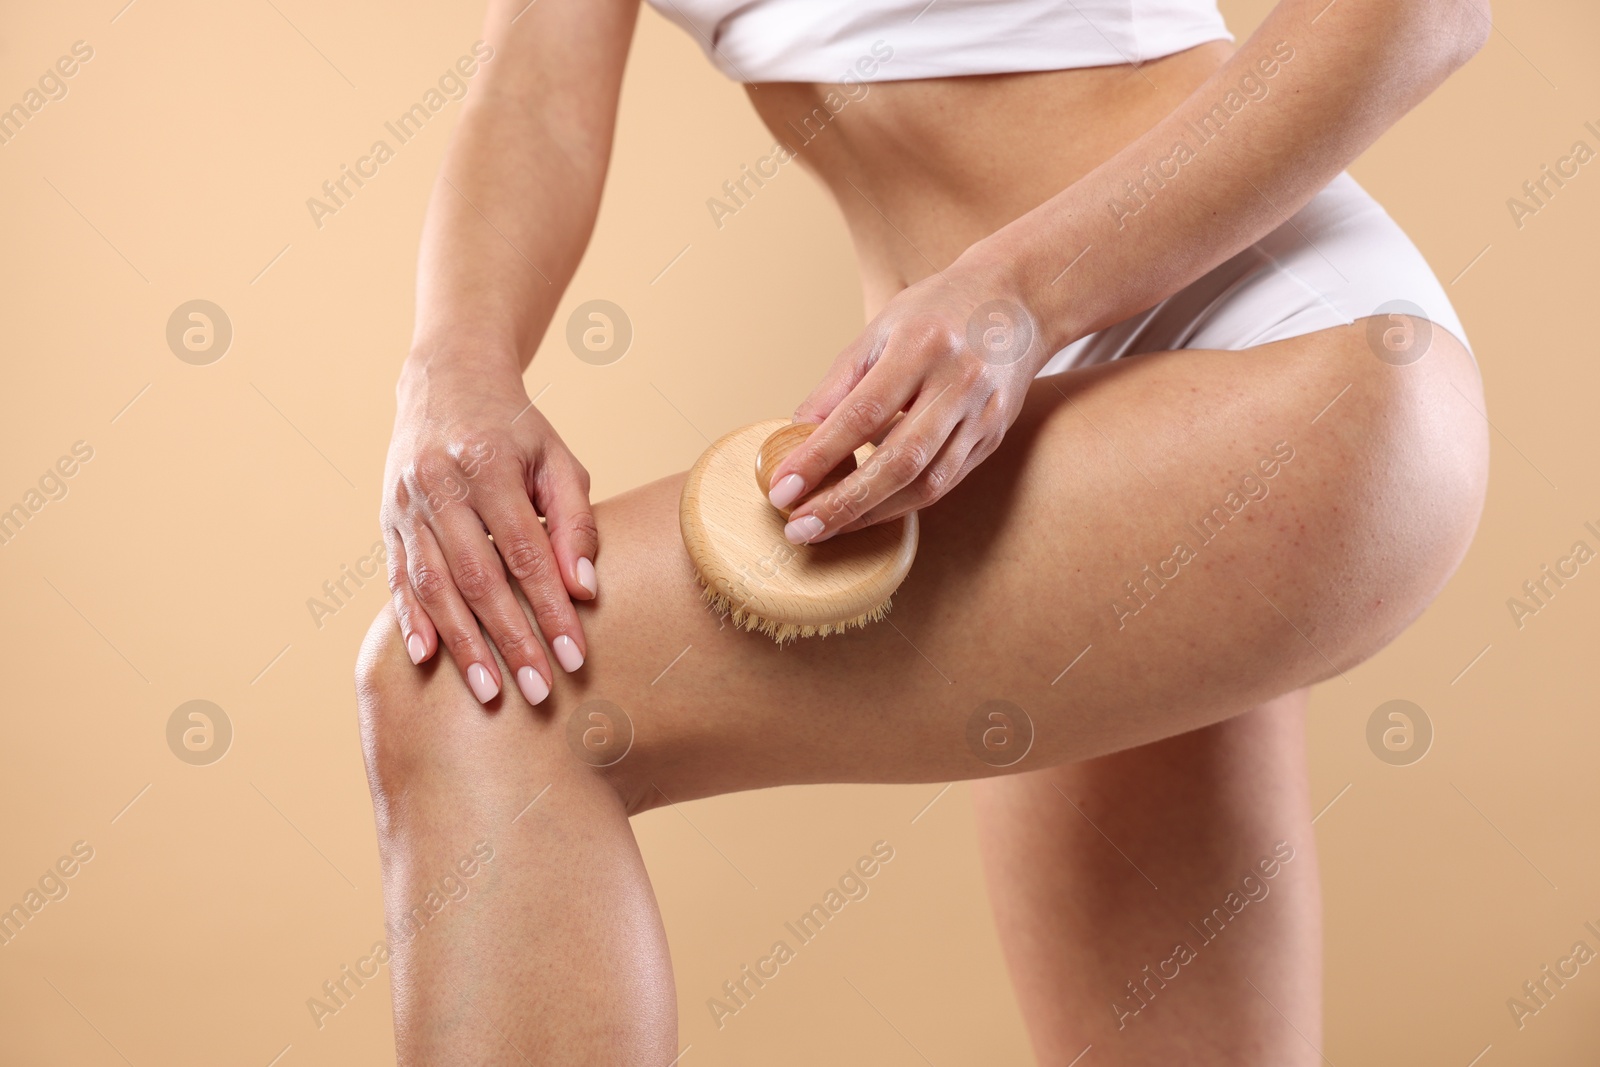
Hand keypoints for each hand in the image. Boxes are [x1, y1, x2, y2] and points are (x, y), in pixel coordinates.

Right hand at [382, 359, 596, 704]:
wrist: (446, 381)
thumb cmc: (515, 429)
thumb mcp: (557, 459)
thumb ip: (574, 522)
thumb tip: (584, 590)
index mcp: (488, 464)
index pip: (525, 552)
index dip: (549, 608)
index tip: (574, 656)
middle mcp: (440, 485)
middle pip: (478, 578)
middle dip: (509, 640)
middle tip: (537, 692)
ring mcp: (406, 504)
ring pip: (434, 585)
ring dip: (462, 643)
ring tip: (489, 692)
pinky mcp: (387, 519)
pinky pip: (397, 577)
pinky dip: (411, 620)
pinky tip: (427, 660)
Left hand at [765, 258, 1047, 542]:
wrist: (1016, 301)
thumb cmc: (936, 312)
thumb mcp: (880, 330)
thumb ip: (838, 385)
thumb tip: (794, 437)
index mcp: (922, 346)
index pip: (863, 413)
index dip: (819, 456)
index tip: (782, 488)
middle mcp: (959, 382)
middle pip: (900, 460)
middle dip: (844, 502)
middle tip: (799, 528)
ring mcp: (982, 415)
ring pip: (927, 482)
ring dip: (872, 514)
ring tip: (826, 529)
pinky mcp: (993, 437)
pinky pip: (945, 483)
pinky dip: (902, 503)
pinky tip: (867, 512)